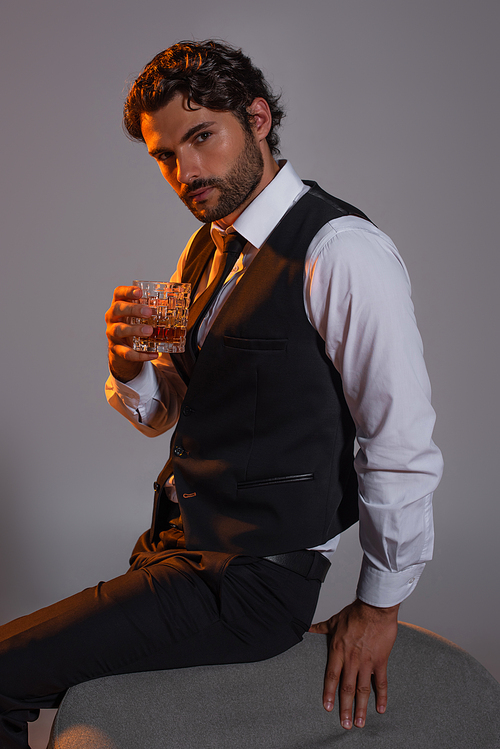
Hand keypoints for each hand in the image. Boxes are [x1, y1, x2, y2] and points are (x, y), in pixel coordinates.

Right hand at [105, 285, 156, 382]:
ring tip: (149, 331)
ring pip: (119, 330)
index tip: (140, 292)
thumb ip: (153, 307)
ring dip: (134, 330)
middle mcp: (113, 318)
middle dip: (133, 309)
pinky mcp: (116, 349)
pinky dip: (140, 354)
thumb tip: (178, 295)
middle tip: (149, 312)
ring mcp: (112, 333)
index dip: (128, 291)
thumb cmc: (134, 326)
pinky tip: (153, 354)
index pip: (119, 293)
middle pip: (117, 309)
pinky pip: (126, 352)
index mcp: (120, 305)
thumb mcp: (140, 315)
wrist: (123, 349)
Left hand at [309, 598, 398, 728]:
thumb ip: (320, 628)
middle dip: (345, 707)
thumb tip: (306, 628)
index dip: (329, 693)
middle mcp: (351, 659)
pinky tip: (381, 709)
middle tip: (345, 724)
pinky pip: (381, 682)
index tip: (327, 707)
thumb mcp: (334, 621)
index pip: (331, 676)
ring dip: (361, 708)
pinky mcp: (380, 661)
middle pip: (347, 688)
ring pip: (363, 689)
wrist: (375, 608)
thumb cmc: (355, 613)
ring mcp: (366, 662)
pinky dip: (381, 696)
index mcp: (338, 650)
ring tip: (359, 723)